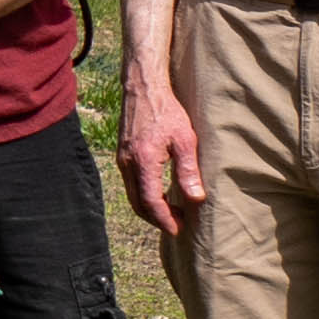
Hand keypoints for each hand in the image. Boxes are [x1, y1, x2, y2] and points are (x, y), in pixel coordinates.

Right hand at [119, 81, 210, 233]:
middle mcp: (128, 164)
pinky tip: (158, 194)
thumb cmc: (167, 110)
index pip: (151, 202)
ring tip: (169, 214)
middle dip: (156, 219)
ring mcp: (123, 160)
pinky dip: (143, 196)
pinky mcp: (123, 155)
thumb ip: (188, 170)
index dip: (165, 219)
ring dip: (149, 209)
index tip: (178, 229)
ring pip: (132, 195)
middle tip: (176, 226)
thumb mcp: (185, 139)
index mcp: (144, 162)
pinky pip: (131, 184)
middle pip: (138, 204)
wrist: (143, 88)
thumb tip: (195, 199)